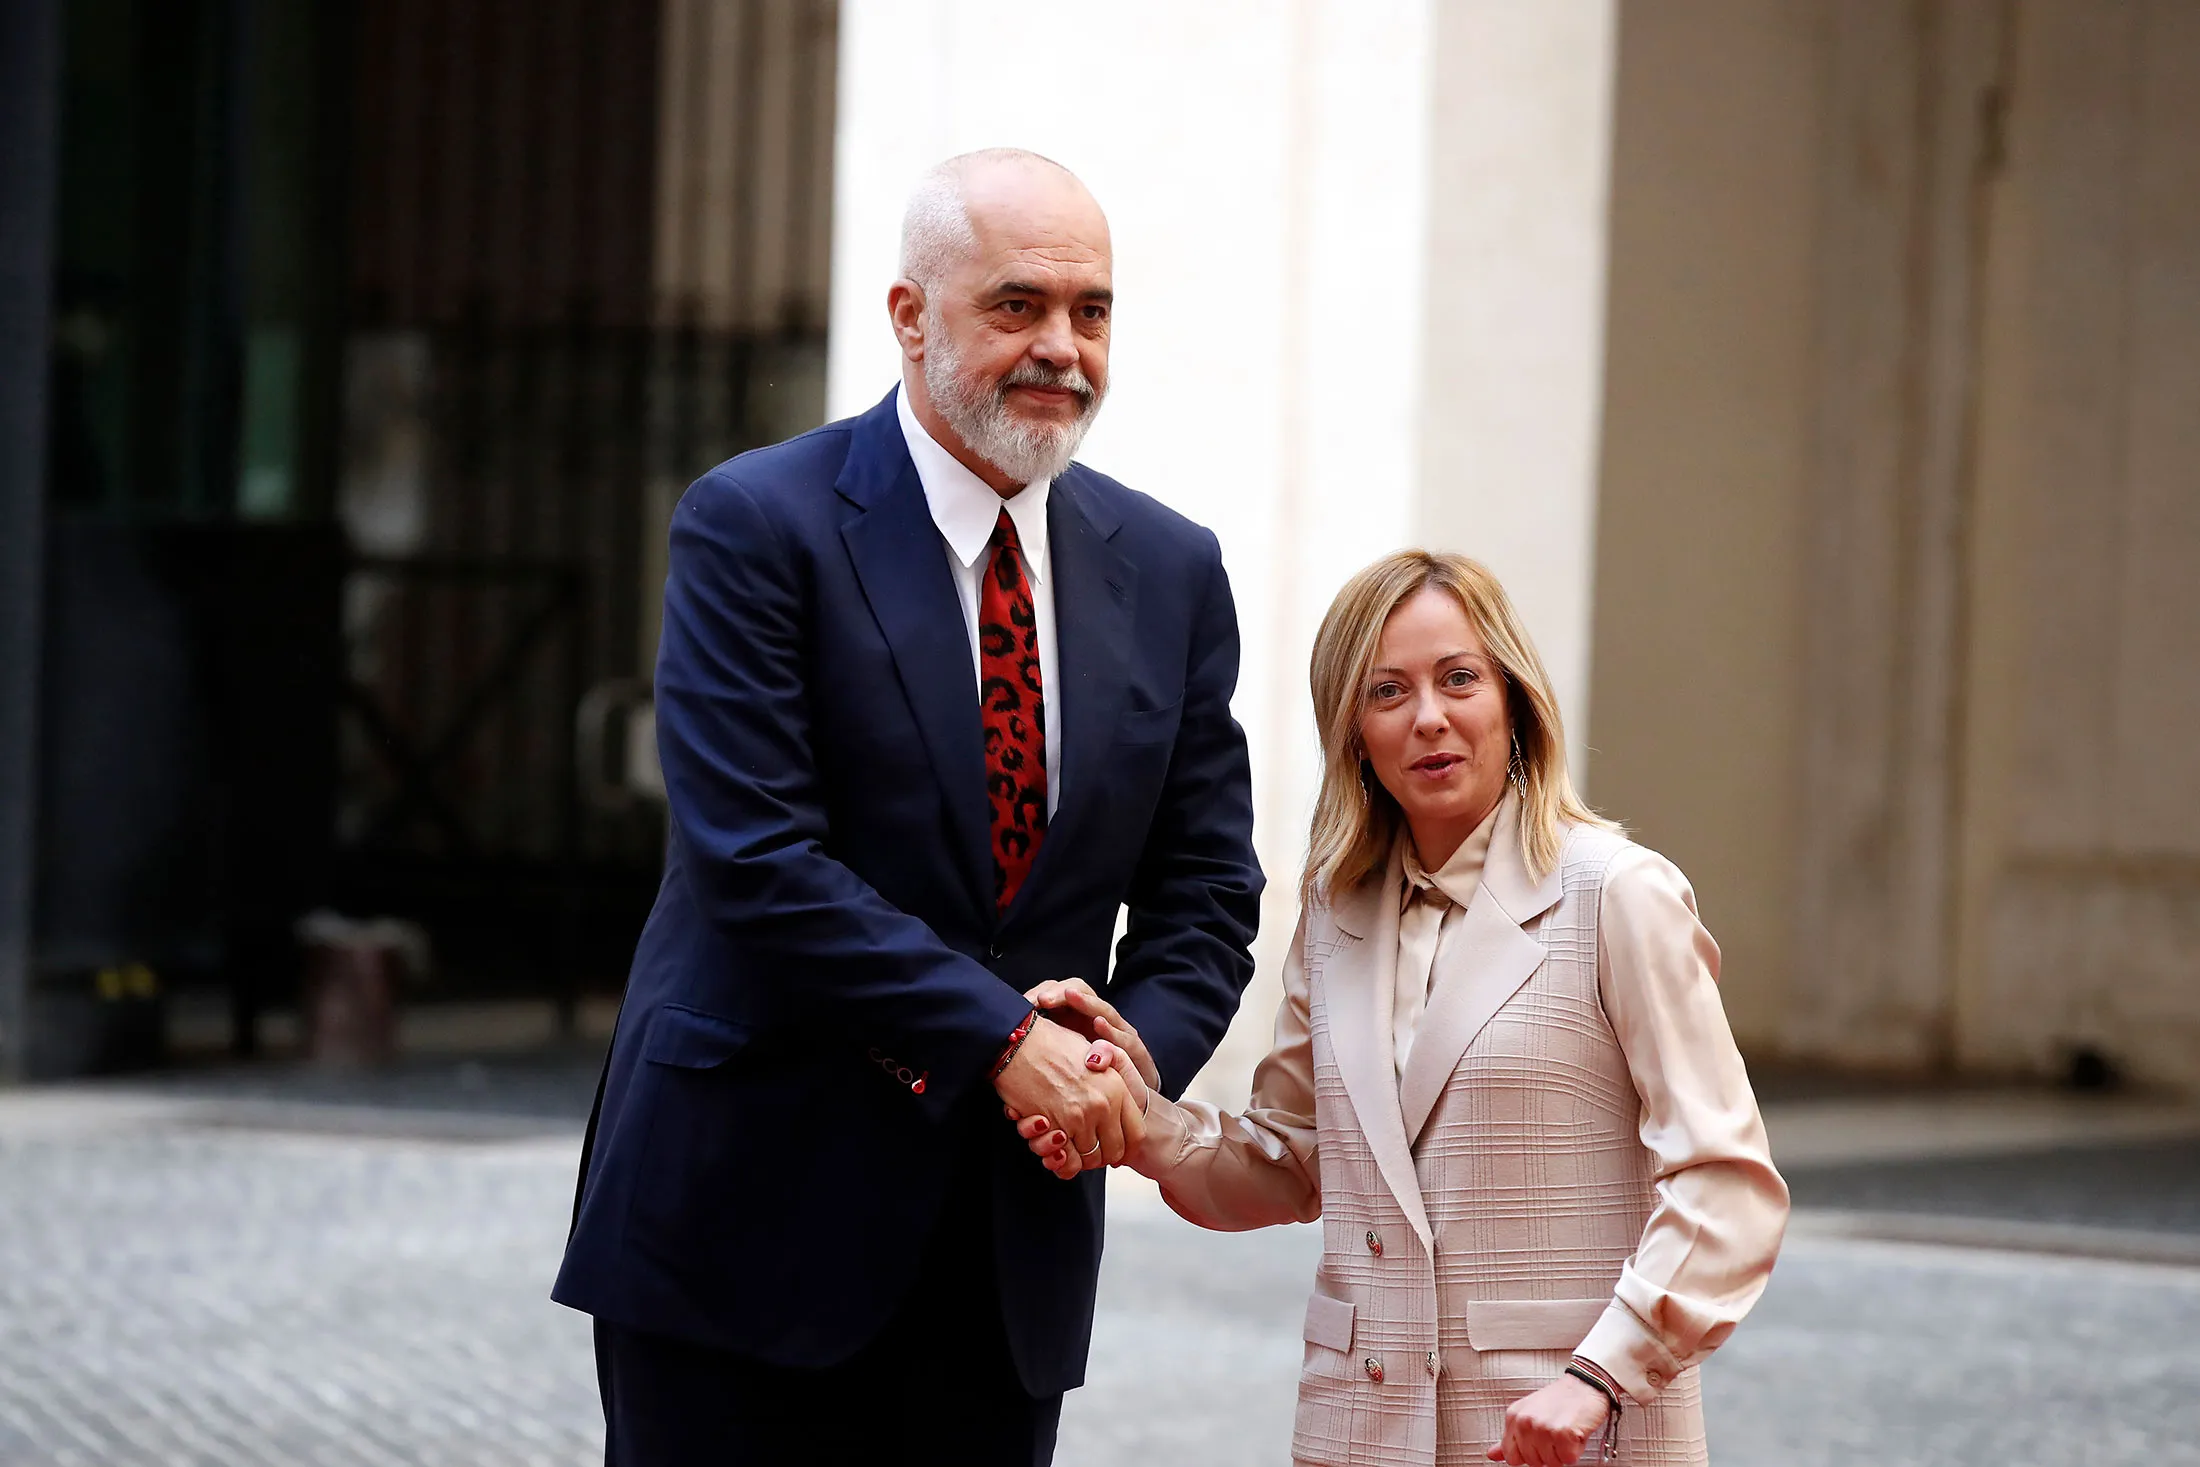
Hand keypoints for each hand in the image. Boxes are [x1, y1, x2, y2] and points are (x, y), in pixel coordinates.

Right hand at [993, 1016, 1143, 1175]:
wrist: (1018, 1041)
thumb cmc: (1052, 1042)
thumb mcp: (1093, 1050)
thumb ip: (1109, 1071)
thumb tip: (1112, 1090)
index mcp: (1117, 1087)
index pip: (1136, 1133)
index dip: (1125, 1145)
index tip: (1113, 1144)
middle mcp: (1102, 1105)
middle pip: (1113, 1151)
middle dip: (1101, 1155)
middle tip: (1088, 1148)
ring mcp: (1078, 1118)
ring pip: (1088, 1158)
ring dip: (1079, 1157)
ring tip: (1068, 1145)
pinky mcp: (1054, 1126)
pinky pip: (1066, 1160)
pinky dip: (1061, 1160)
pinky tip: (1056, 1147)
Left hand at [1023, 977, 1160, 1091]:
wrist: (1128, 1098)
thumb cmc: (1087, 1080)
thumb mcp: (1059, 1067)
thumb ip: (1038, 1060)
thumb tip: (1009, 1061)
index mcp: (1075, 1018)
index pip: (1058, 994)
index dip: (1041, 993)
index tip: (1024, 1002)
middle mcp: (1096, 1018)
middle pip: (1079, 991)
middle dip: (1060, 992)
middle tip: (1043, 998)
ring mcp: (1117, 1030)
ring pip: (1102, 1008)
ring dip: (1086, 1002)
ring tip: (1070, 996)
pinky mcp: (1133, 1048)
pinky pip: (1124, 1036)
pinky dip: (1111, 1030)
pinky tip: (1099, 1025)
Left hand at [1486, 1373, 1612, 1465]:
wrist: (1585, 1383)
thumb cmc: (1561, 1398)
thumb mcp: (1529, 1413)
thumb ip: (1511, 1437)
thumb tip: (1493, 1454)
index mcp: (1514, 1417)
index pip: (1511, 1456)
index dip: (1529, 1455)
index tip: (1539, 1445)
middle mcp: (1525, 1422)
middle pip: (1533, 1462)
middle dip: (1548, 1453)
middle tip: (1556, 1434)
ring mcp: (1543, 1428)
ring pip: (1551, 1463)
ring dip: (1562, 1452)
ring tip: (1565, 1431)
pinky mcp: (1563, 1433)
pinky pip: (1568, 1459)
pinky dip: (1575, 1450)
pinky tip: (1574, 1433)